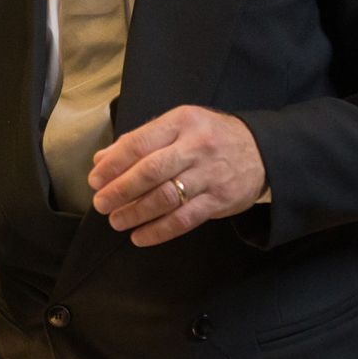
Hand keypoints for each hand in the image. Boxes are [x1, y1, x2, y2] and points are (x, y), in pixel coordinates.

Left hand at [88, 106, 267, 246]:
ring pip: (165, 197)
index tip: (95, 179)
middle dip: (120, 190)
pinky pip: (184, 219)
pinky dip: (159, 231)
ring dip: (135, 213)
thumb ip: (140, 141)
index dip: (112, 164)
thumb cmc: (210, 137)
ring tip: (116, 221)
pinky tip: (140, 236)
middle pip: (149, 171)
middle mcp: (195, 146)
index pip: (138, 143)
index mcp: (180, 122)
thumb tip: (102, 160)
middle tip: (101, 203)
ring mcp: (209, 174)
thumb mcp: (178, 126)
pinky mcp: (220, 200)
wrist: (262, 150)